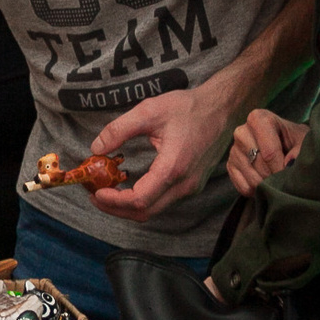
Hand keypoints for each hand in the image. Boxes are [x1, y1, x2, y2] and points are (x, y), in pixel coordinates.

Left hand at [87, 87, 236, 222]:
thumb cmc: (189, 108)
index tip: (96, 192)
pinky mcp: (193, 185)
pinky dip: (143, 200)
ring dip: (129, 206)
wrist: (223, 109)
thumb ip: (119, 129)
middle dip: (116, 208)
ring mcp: (191, 188)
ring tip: (108, 191)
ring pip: (154, 210)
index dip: (114, 201)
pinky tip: (129, 186)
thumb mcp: (149, 111)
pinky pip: (164, 202)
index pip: (139, 199)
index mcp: (173, 167)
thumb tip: (96, 148)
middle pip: (145, 212)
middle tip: (95, 195)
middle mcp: (184, 184)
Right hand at [225, 110, 307, 197]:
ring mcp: (234, 150)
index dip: (281, 168)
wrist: (285, 145)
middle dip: (275, 177)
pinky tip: (266, 184)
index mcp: (259, 119)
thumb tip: (289, 163)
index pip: (269, 151)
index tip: (290, 175)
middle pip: (259, 166)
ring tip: (278, 182)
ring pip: (252, 179)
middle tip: (286, 179)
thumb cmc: (295, 141)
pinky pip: (244, 187)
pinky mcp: (230, 166)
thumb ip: (300, 150)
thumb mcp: (303, 141)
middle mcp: (242, 132)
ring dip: (267, 186)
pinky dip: (258, 191)